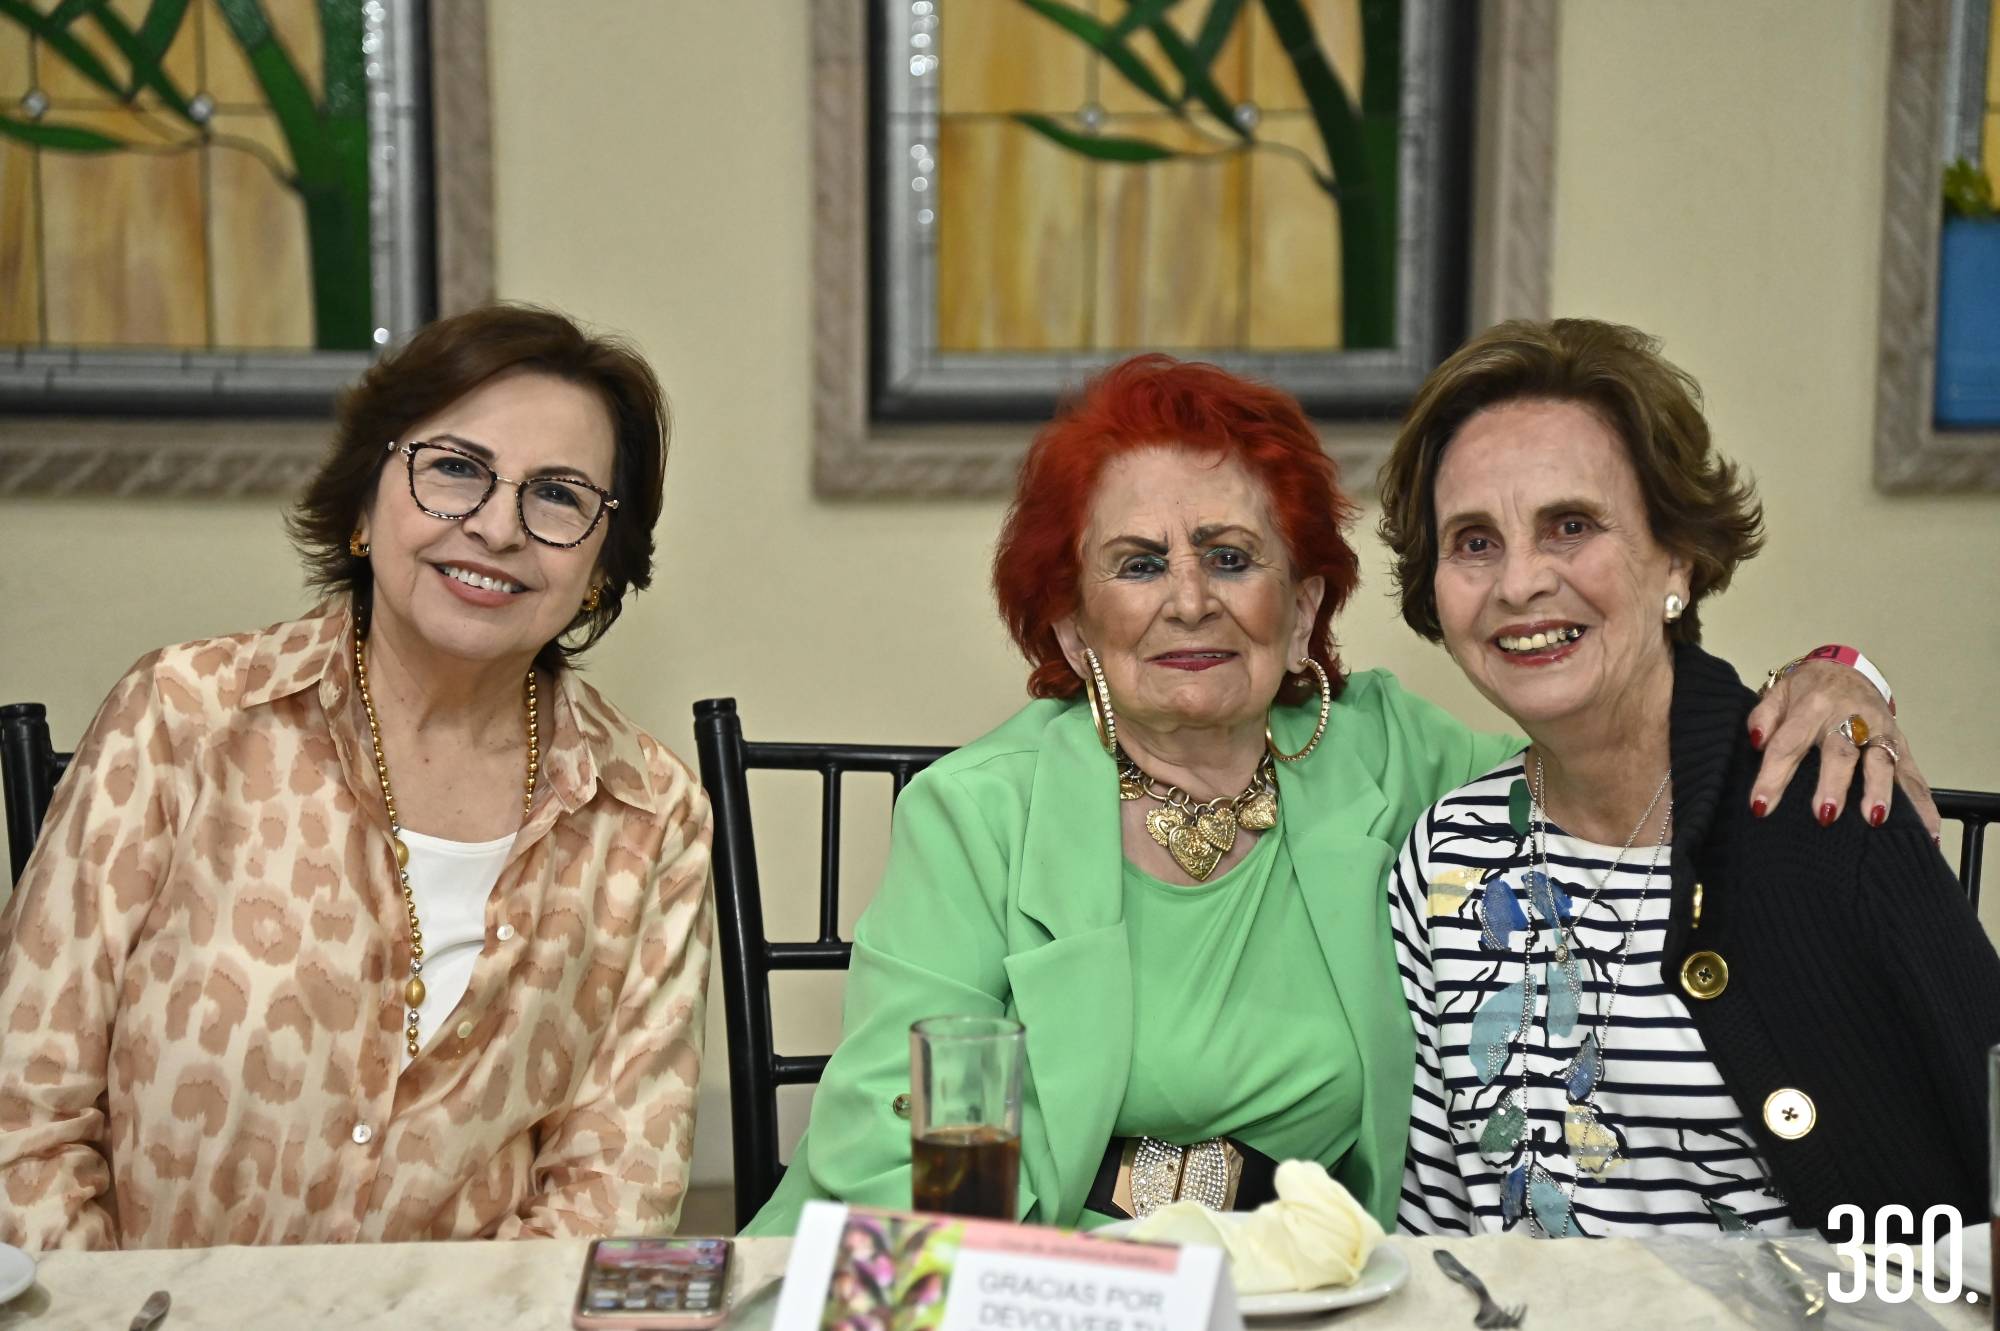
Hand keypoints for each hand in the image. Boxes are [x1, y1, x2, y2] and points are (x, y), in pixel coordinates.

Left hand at [1746, 660, 1939, 835]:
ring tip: (1875, 819)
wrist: (1847, 669)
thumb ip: (1763, 717)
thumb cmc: (1808, 690)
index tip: (1759, 806)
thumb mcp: (1778, 693)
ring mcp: (1880, 731)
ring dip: (1880, 791)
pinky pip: (1913, 775)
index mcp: (1813, 706)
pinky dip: (1922, 804)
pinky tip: (1927, 831)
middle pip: (1841, 752)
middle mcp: (1850, 717)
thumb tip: (1755, 741)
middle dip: (1833, 784)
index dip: (1773, 775)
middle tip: (1825, 815)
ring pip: (1881, 761)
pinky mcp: (1901, 744)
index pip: (1789, 743)